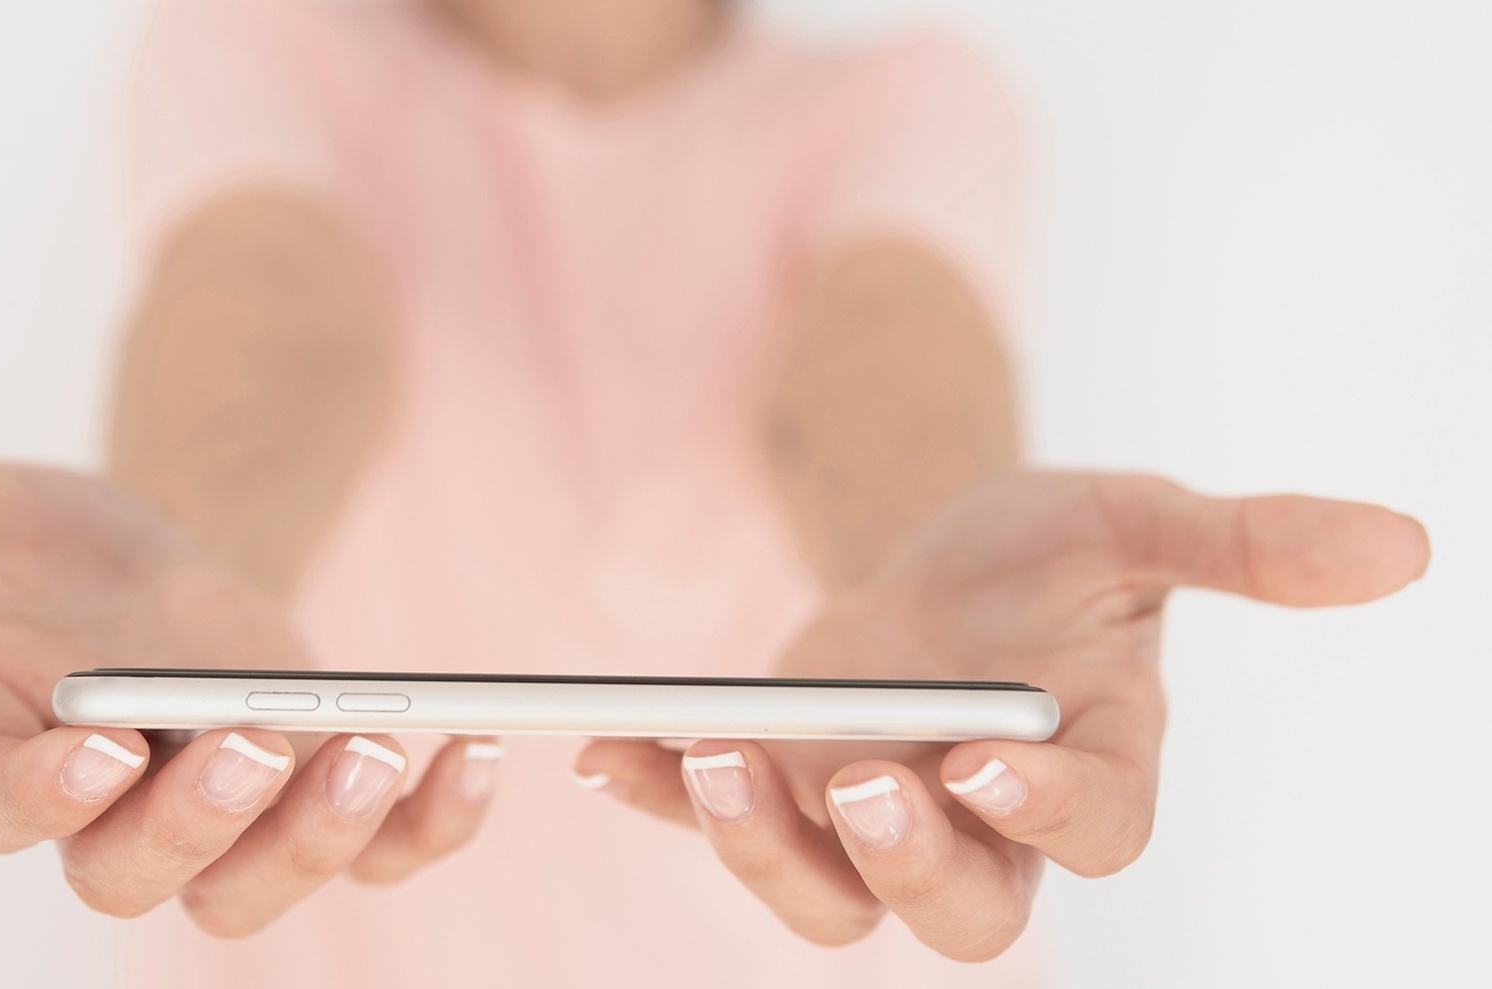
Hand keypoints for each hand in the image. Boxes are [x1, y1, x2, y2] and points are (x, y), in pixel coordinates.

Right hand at [0, 453, 498, 934]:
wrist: (156, 562)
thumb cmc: (46, 546)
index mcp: (1, 754)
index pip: (3, 811)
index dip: (44, 795)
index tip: (98, 746)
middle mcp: (104, 813)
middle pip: (138, 874)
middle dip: (203, 821)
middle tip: (257, 743)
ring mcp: (215, 820)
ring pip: (253, 892)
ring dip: (321, 838)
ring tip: (381, 752)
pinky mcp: (306, 804)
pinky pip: (371, 855)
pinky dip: (424, 825)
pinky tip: (470, 752)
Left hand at [573, 472, 1427, 958]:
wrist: (945, 557)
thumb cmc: (1053, 549)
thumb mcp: (1134, 522)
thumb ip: (1245, 544)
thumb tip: (1403, 543)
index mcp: (1089, 770)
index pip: (1090, 832)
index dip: (1044, 813)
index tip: (986, 763)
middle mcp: (982, 827)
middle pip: (956, 913)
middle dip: (901, 866)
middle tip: (860, 781)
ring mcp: (875, 821)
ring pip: (828, 901)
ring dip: (762, 847)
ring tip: (714, 756)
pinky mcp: (789, 792)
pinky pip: (719, 821)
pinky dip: (663, 794)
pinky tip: (611, 753)